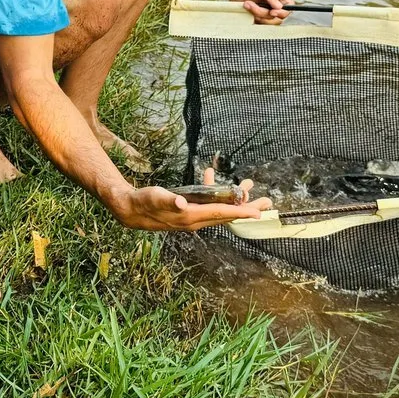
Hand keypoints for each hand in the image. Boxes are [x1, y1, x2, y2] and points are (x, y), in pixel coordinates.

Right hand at [107, 169, 269, 231]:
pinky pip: (209, 203)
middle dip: (247, 208)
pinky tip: (212, 177)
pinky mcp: (190, 212)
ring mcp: (194, 217)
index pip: (221, 214)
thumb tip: (182, 203)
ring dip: (235, 200)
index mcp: (191, 217)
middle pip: (227, 214)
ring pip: (220, 209)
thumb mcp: (155, 198)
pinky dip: (216, 192)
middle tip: (267, 203)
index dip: (240, 212)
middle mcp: (196, 220)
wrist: (131, 210)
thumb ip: (169, 201)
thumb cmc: (144, 202)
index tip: (258, 212)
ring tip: (249, 188)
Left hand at [222, 0, 293, 25]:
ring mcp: (263, 8)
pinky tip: (245, 6)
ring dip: (257, 14)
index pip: (289, 6)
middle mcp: (272, 2)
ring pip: (267, 20)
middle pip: (279, 17)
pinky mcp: (253, 13)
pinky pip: (257, 21)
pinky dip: (252, 16)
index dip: (284, 12)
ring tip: (247, 3)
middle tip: (255, 8)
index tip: (273, 11)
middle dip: (267, 15)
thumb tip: (280, 8)